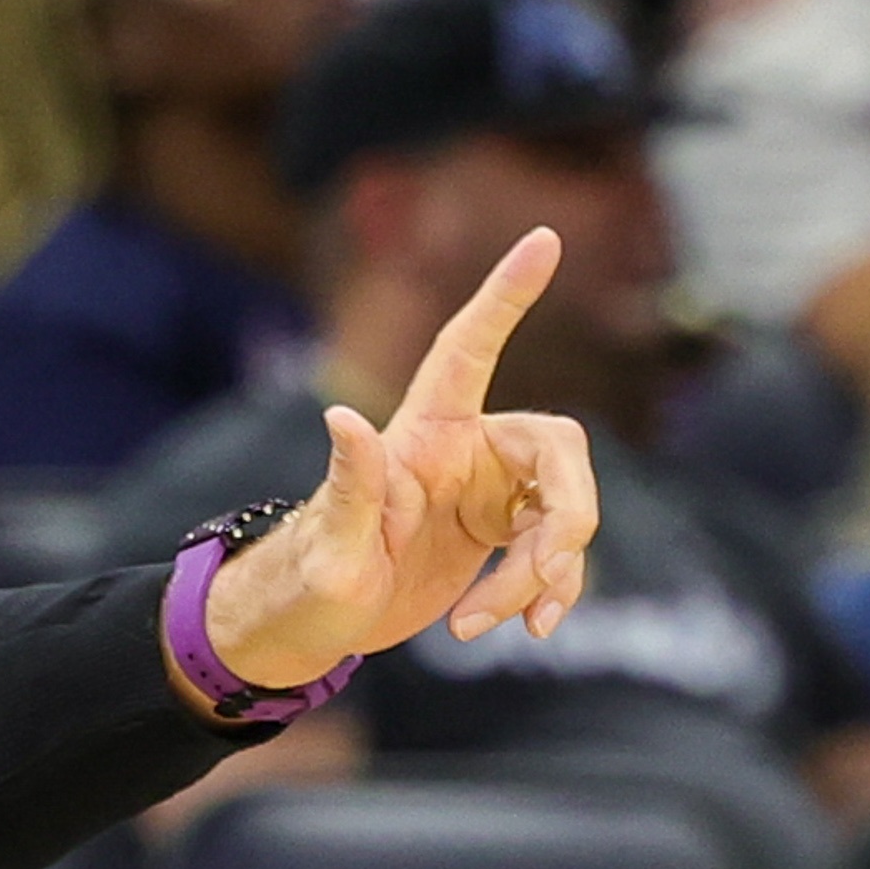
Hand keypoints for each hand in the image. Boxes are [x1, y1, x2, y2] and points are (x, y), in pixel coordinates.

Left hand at [193, 228, 598, 688]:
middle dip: (564, 521)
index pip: (468, 349)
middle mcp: (464, 451)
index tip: (544, 238)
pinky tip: (525, 629)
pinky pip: (557, 552)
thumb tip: (341, 419)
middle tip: (536, 583)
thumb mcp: (328, 547)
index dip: (504, 295)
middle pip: (559, 451)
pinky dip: (552, 591)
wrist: (309, 630)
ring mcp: (487, 493)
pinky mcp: (499, 536)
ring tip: (482, 626)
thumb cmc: (305, 584)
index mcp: (424, 436)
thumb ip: (349, 487)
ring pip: (564, 512)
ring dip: (544, 575)